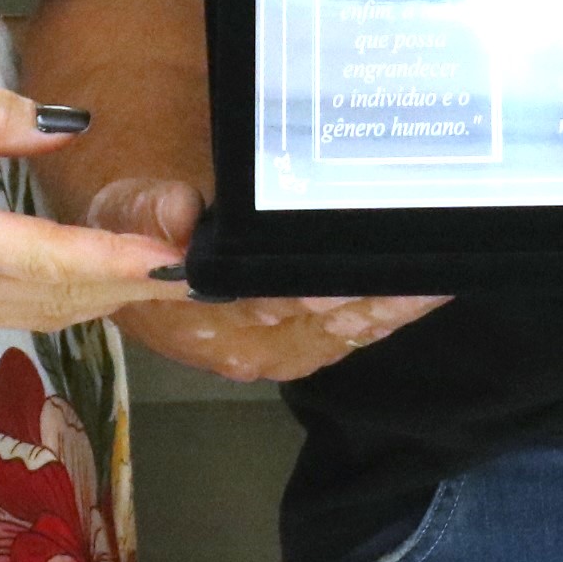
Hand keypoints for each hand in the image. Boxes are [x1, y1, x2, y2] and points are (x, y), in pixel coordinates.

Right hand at [0, 75, 182, 331]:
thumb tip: (67, 125)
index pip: (46, 259)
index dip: (115, 261)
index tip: (171, 256)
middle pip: (58, 298)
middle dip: (131, 285)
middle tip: (196, 269)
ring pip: (43, 313)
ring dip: (107, 296)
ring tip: (167, 274)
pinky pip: (20, 312)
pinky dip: (72, 298)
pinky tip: (105, 280)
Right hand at [83, 177, 446, 381]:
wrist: (118, 267)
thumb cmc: (132, 231)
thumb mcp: (125, 209)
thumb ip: (154, 210)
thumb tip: (181, 211)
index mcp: (213, 313)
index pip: (282, 298)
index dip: (328, 285)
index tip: (371, 262)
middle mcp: (254, 343)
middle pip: (329, 318)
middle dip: (381, 291)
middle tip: (434, 257)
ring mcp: (279, 351)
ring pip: (350, 332)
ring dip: (395, 306)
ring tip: (444, 273)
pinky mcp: (298, 348)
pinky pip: (352, 337)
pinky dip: (388, 317)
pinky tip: (422, 293)